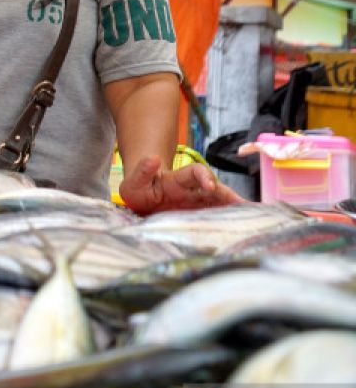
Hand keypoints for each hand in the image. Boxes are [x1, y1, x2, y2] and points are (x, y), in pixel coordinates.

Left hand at [119, 157, 245, 214]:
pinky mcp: (199, 216)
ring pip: (220, 204)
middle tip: (245, 207)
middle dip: (229, 196)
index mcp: (178, 180)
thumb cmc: (139, 188)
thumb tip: (153, 158)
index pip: (195, 172)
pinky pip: (216, 218)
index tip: (210, 186)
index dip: (204, 176)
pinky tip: (244, 229)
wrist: (141, 200)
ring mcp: (198, 204)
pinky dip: (230, 222)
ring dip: (235, 210)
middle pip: (216, 189)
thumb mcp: (135, 181)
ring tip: (254, 219)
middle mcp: (193, 190)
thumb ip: (142, 171)